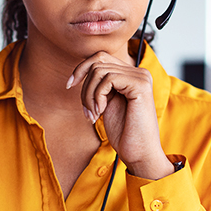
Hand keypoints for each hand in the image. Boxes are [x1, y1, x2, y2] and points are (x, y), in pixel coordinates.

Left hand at [66, 51, 173, 179]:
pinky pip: (108, 79)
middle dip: (84, 86)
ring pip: (99, 70)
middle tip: (87, 111)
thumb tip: (81, 70)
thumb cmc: (123, 133)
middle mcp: (139, 72)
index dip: (81, 68)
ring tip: (94, 114)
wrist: (138, 153)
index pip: (100, 57)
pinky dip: (97, 97)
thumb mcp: (106, 103)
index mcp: (131, 75)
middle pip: (97, 61)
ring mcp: (141, 77)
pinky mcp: (140, 85)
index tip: (69, 85)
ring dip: (89, 95)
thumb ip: (100, 86)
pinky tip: (101, 113)